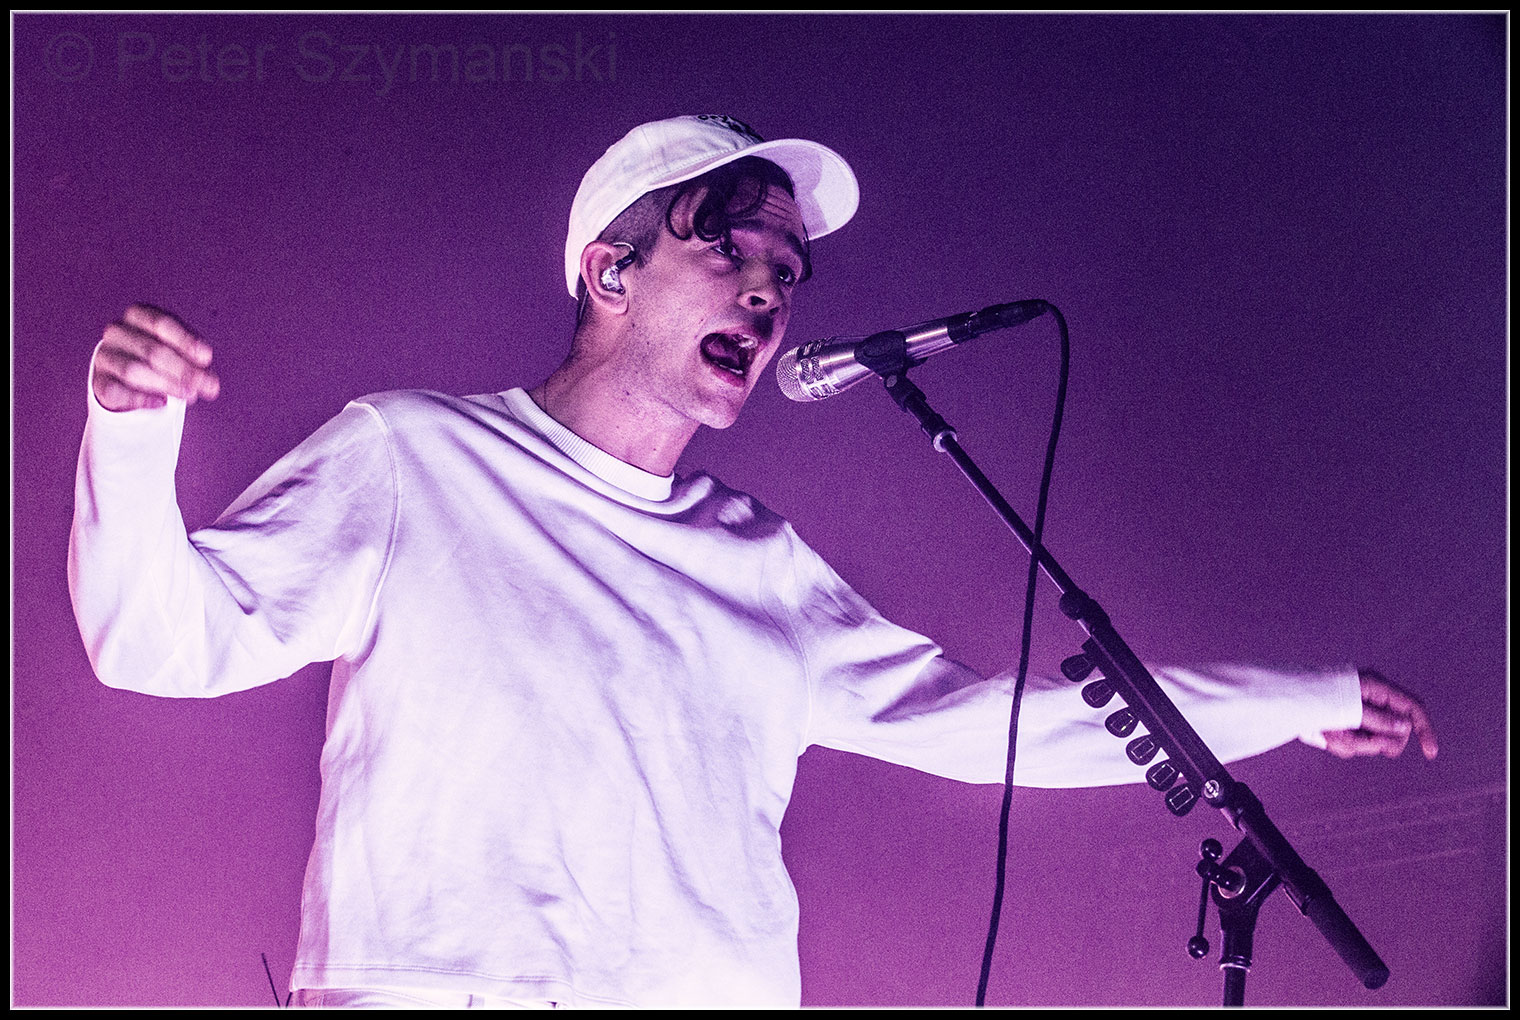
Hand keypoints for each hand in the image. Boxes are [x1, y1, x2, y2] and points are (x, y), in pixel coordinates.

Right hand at [92, 304, 219, 411]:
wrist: (125, 377)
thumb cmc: (159, 357)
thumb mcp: (177, 350)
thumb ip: (193, 360)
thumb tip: (209, 380)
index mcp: (137, 315)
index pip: (160, 323)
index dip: (184, 340)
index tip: (206, 358)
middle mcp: (117, 332)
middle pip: (151, 350)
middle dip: (183, 370)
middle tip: (208, 386)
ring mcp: (105, 356)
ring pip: (133, 370)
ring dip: (166, 384)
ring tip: (191, 395)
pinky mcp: (99, 382)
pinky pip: (117, 391)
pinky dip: (141, 398)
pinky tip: (162, 403)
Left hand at [1321, 668, 1437, 760]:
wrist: (1283, 701)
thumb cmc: (1316, 696)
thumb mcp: (1350, 708)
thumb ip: (1378, 719)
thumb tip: (1405, 728)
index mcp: (1376, 688)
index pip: (1412, 708)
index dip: (1424, 730)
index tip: (1430, 753)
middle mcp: (1370, 700)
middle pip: (1393, 732)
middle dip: (1375, 742)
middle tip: (1351, 737)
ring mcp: (1358, 715)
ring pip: (1371, 743)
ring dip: (1351, 743)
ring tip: (1329, 732)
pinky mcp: (1345, 725)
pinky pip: (1353, 745)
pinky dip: (1340, 744)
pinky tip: (1324, 735)